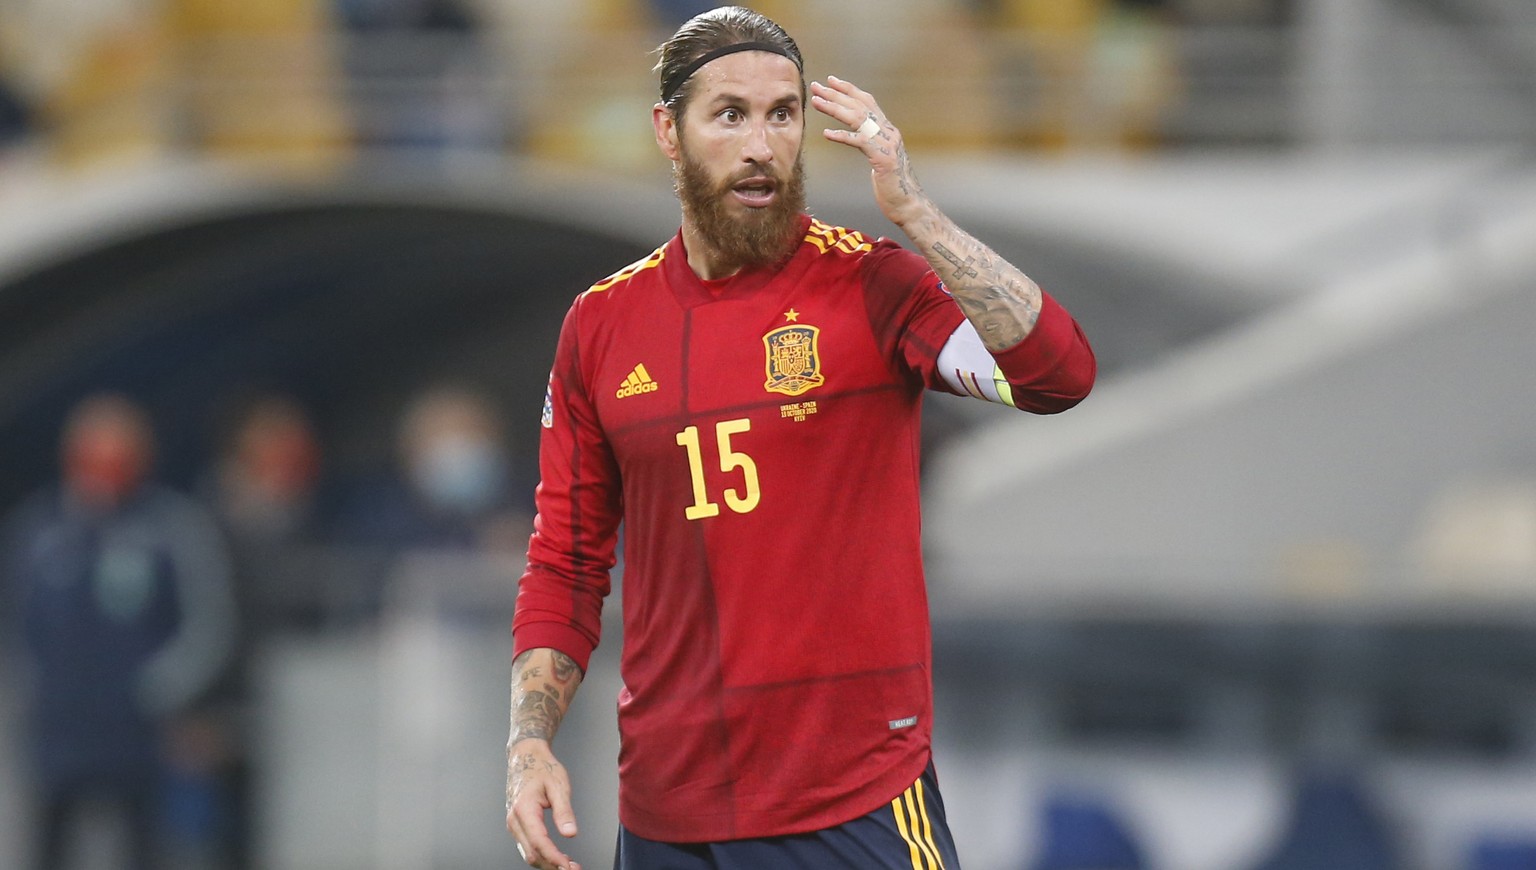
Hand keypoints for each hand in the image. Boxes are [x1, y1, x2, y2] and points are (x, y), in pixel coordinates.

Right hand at [506, 739, 580, 869]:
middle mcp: (514, 820)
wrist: (525, 757)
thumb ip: (564, 811)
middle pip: (531, 854)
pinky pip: (527, 846)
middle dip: (552, 865)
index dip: (555, 858)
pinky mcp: (516, 825)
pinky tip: (557, 857)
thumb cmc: (541, 768)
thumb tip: (571, 833)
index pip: (539, 842)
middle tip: (574, 869)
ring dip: (547, 863)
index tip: (568, 867)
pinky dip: (542, 855)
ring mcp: (513, 824)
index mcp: (524, 809)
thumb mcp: (559, 785)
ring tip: (569, 866)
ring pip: (528, 853)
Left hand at [811, 75, 927, 228]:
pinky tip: (826, 133)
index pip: (868, 101)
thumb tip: (860, 137)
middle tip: (817, 86)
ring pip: (858, 118)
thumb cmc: (892, 185)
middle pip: (860, 105)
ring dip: (834, 108)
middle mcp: (888, 132)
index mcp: (887, 130)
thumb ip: (872, 144)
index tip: (831, 81)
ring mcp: (887, 143)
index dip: (849, 89)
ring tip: (817, 102)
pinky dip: (841, 136)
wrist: (908, 204)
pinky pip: (859, 142)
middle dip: (836, 94)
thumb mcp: (881, 158)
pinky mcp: (883, 158)